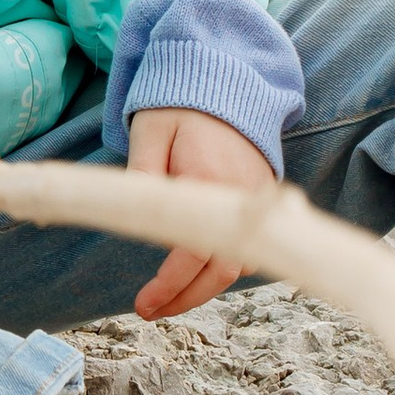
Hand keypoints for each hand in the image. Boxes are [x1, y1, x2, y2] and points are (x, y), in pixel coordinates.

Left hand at [125, 105, 273, 320]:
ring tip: (169, 296)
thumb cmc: (181, 107)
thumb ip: (142, 177)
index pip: (194, 252)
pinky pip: (248, 244)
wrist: (224, 83)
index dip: (170, 285)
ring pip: (240, 262)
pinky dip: (224, 265)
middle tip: (150, 311)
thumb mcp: (150, 133)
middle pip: (222, 269)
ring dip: (206, 285)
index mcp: (209, 181)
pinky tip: (195, 272)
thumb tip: (134, 219)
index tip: (145, 303)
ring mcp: (257, 200)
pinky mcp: (261, 200)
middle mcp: (240, 197)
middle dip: (187, 297)